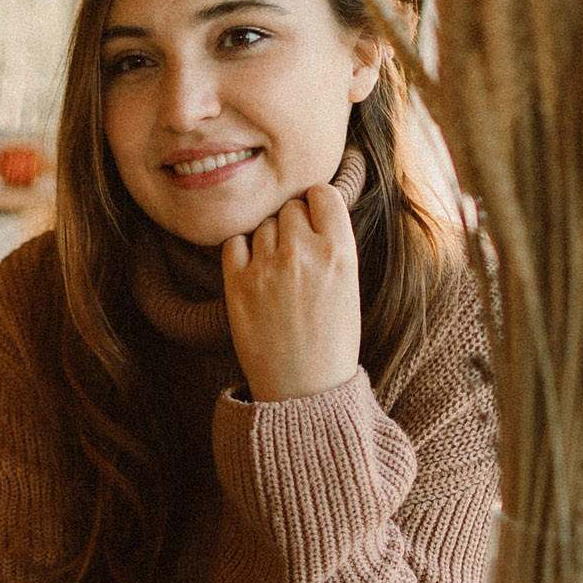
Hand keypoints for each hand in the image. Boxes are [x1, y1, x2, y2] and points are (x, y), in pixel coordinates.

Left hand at [222, 178, 362, 402]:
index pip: (322, 193)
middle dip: (291, 225)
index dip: (316, 204)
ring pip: (262, 225)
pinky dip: (240, 252)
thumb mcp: (349, 286)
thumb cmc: (332, 340)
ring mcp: (268, 267)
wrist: (305, 389)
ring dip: (266, 240)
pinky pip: (233, 243)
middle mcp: (303, 253)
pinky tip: (252, 274)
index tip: (313, 220)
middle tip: (295, 255)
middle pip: (289, 208)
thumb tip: (308, 209)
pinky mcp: (238, 284)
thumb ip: (332, 245)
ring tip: (276, 273)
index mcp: (340, 251)